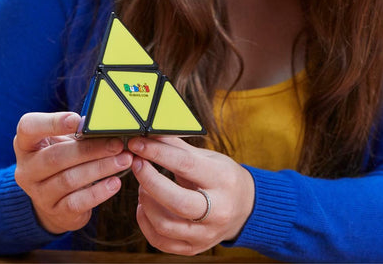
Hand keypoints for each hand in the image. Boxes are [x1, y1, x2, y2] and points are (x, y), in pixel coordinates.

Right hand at [13, 112, 132, 234]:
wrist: (54, 199)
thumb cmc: (62, 159)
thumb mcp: (63, 141)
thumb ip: (78, 131)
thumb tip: (109, 122)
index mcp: (26, 143)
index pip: (29, 127)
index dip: (52, 123)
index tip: (77, 120)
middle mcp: (27, 169)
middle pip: (56, 157)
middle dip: (90, 149)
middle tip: (117, 144)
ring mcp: (38, 193)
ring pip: (69, 179)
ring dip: (100, 168)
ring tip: (124, 160)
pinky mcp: (54, 212)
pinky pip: (77, 202)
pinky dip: (98, 192)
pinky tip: (115, 183)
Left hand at [128, 136, 254, 255]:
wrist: (245, 207)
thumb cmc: (223, 177)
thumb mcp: (208, 157)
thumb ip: (179, 148)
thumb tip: (151, 134)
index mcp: (222, 179)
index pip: (185, 165)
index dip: (157, 153)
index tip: (138, 143)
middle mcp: (218, 210)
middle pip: (176, 201)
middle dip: (149, 180)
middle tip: (137, 164)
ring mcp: (206, 233)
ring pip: (165, 225)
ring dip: (146, 202)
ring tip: (143, 186)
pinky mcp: (195, 248)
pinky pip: (161, 242)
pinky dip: (146, 223)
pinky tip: (145, 207)